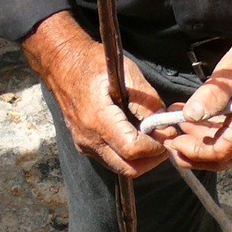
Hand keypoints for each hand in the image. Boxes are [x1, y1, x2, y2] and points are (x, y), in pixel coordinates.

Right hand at [23, 11, 167, 176]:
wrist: (61, 63)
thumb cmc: (93, 63)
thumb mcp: (127, 73)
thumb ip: (147, 102)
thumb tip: (164, 124)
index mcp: (98, 119)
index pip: (133, 149)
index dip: (156, 145)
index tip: (169, 131)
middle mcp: (88, 138)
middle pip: (128, 168)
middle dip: (152, 159)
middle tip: (166, 140)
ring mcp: (84, 144)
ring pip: (119, 166)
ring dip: (141, 159)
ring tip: (154, 137)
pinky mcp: (84, 144)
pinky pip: (110, 158)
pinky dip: (128, 154)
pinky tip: (138, 135)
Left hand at [154, 5, 231, 170]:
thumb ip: (212, 95)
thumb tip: (190, 116)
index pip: (219, 153)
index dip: (192, 152)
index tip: (171, 139)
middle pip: (222, 158)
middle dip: (192, 153)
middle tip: (169, 137)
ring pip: (225, 147)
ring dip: (199, 141)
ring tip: (178, 122)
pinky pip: (231, 134)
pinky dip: (211, 131)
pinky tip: (197, 117)